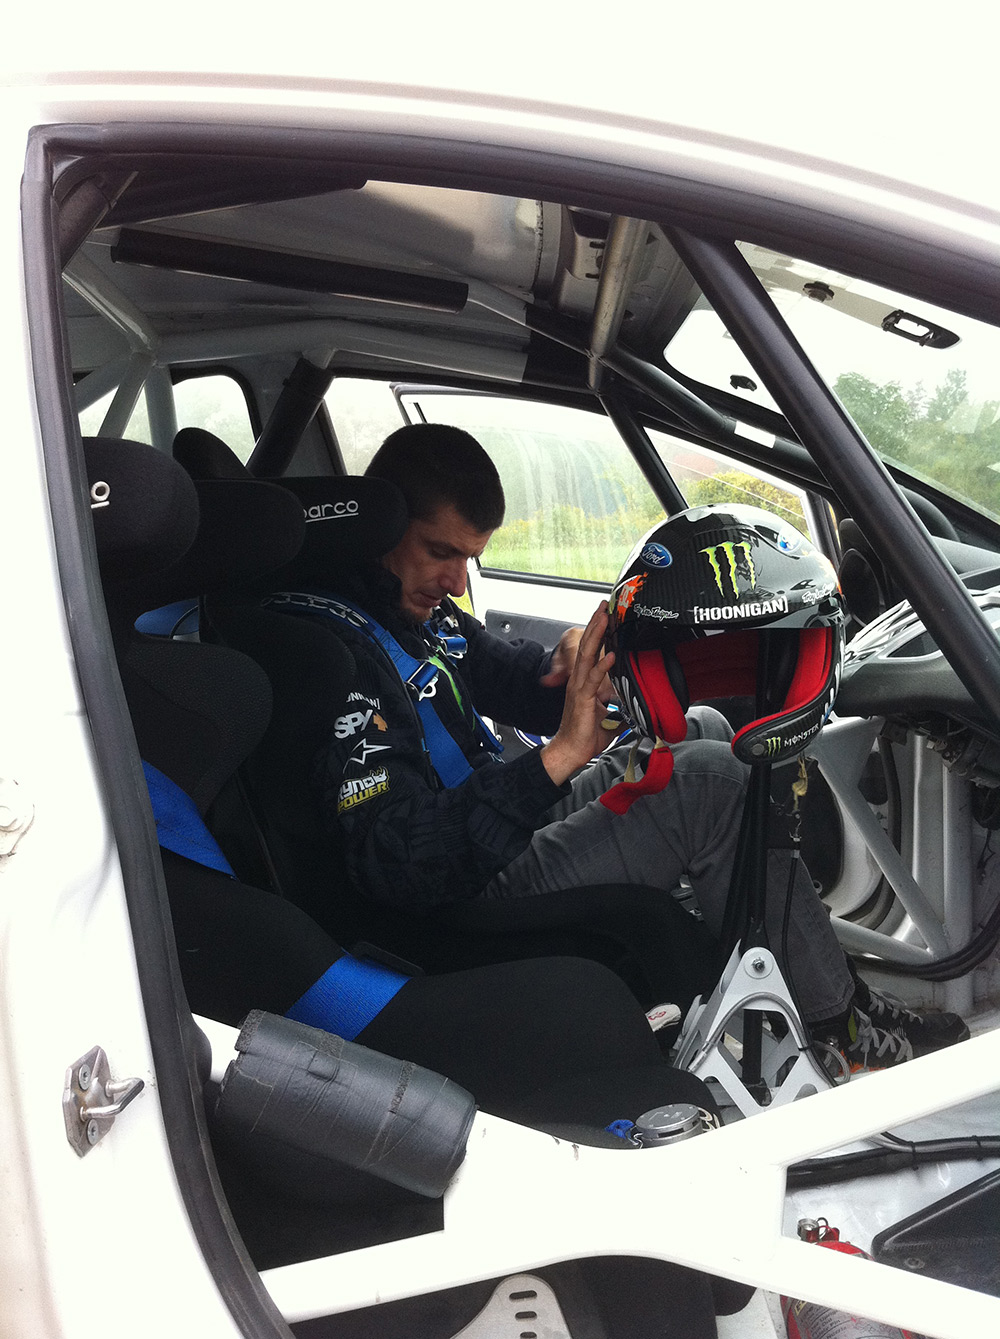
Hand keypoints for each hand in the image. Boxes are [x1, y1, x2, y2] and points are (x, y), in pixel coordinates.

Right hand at [540, 602, 621, 785]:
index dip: (598, 633)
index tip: (605, 617)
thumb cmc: (584, 736)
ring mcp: (579, 688)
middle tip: (604, 606)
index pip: (590, 652)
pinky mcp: (581, 699)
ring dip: (597, 636)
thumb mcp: (609, 719)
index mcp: (584, 683)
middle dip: (596, 624)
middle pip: (587, 646)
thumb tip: (635, 710)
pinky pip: (593, 680)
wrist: (569, 752)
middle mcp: (579, 681)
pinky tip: (611, 655)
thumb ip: (620, 711)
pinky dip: (602, 666)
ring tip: (604, 618)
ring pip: (587, 656)